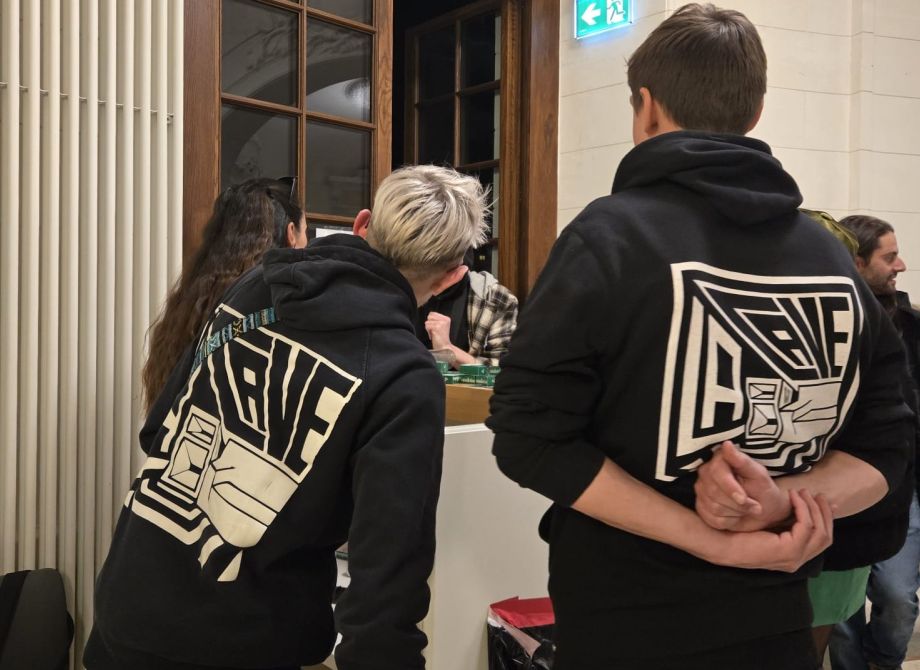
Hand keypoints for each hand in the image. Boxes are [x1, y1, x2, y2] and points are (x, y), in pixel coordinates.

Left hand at [425, 312, 452, 350]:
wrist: (445, 348)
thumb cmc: (441, 338)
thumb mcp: (440, 326)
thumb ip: (436, 320)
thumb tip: (429, 315)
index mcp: (447, 318)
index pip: (432, 313)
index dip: (431, 321)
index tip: (435, 328)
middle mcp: (445, 320)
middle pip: (429, 316)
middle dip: (429, 324)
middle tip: (434, 331)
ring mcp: (441, 323)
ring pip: (427, 322)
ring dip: (428, 329)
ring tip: (434, 334)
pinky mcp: (437, 327)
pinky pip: (427, 326)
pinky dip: (428, 332)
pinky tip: (433, 336)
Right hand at [695, 441, 790, 531]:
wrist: (765, 510)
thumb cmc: (763, 489)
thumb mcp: (758, 475)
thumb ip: (742, 461)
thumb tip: (726, 444)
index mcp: (719, 460)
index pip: (716, 473)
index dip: (730, 488)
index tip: (744, 498)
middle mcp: (705, 473)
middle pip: (714, 492)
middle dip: (738, 504)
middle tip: (755, 506)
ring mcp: (701, 491)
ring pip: (714, 507)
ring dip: (736, 512)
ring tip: (747, 509)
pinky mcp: (701, 507)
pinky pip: (712, 519)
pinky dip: (729, 521)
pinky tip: (737, 516)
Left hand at [706, 489, 832, 571]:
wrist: (724, 544)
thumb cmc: (742, 533)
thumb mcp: (772, 527)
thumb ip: (788, 522)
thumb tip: (805, 506)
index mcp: (795, 557)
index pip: (822, 540)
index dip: (825, 519)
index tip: (822, 500)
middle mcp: (798, 561)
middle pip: (826, 537)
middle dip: (824, 513)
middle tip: (817, 494)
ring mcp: (795, 558)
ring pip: (819, 531)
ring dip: (814, 508)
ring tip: (803, 492)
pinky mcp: (789, 550)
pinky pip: (805, 525)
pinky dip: (802, 508)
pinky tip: (793, 496)